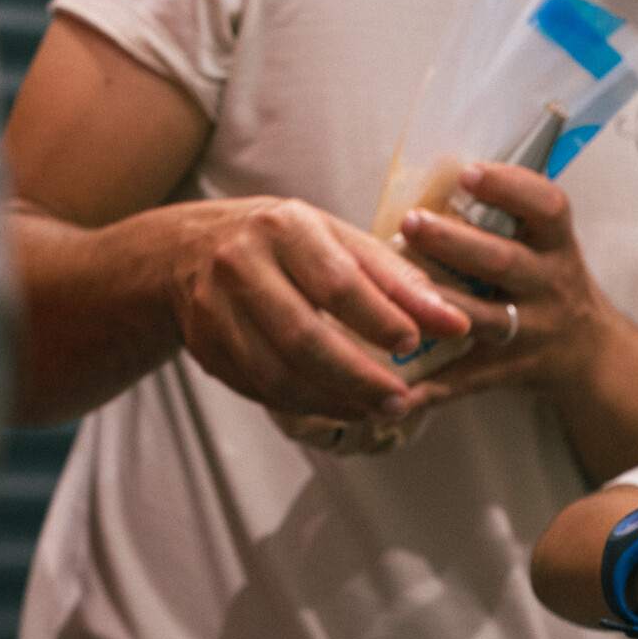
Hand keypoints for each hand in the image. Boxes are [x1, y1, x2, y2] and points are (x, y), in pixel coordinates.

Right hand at [161, 197, 469, 422]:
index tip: (415, 344)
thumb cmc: (283, 243)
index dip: (378, 318)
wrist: (185, 250)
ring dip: (334, 402)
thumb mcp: (336, 239)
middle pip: (304, 336)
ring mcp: (214, 309)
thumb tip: (452, 323)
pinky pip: (259, 389)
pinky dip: (304, 405)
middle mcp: (241, 264)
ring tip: (377, 411)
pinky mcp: (205, 348)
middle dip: (358, 377)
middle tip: (400, 400)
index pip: (337, 282)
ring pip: (278, 374)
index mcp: (283, 227)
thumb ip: (394, 279)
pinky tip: (339, 407)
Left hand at [396, 163, 617, 404]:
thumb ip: (508, 213)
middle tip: (411, 222)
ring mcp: (531, 331)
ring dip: (438, 305)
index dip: (510, 188)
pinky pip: (467, 379)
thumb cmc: (548, 281)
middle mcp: (548, 286)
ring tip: (393, 292)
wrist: (588, 353)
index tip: (469, 173)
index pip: (547, 208)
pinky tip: (395, 391)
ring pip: (483, 318)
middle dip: (456, 242)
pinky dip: (431, 388)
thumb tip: (437, 167)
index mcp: (556, 245)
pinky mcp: (509, 370)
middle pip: (504, 262)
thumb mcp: (547, 242)